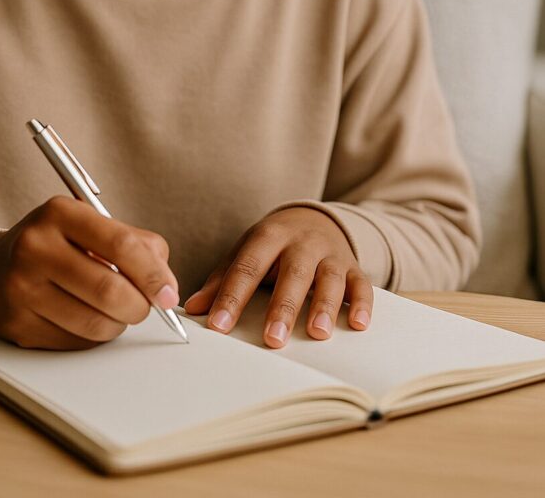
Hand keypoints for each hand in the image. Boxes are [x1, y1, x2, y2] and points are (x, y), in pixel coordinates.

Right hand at [0, 196, 179, 348]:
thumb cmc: (56, 245)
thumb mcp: (91, 226)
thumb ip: (136, 244)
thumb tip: (166, 285)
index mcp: (60, 213)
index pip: (121, 246)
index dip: (153, 275)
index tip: (169, 294)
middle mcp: (35, 247)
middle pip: (109, 290)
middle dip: (139, 306)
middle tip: (144, 307)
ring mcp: (21, 287)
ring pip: (95, 323)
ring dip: (117, 324)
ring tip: (114, 311)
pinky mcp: (17, 325)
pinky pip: (74, 343)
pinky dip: (92, 337)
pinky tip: (85, 319)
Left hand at [183, 207, 372, 346]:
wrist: (313, 218)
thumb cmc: (273, 244)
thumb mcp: (246, 251)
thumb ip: (222, 279)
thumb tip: (194, 308)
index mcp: (269, 235)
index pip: (247, 267)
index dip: (232, 297)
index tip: (219, 326)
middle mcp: (301, 241)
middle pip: (292, 273)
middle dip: (283, 307)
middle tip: (273, 338)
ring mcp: (329, 253)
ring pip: (329, 278)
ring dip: (324, 305)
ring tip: (318, 332)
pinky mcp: (353, 266)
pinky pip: (361, 284)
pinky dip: (362, 303)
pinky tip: (358, 324)